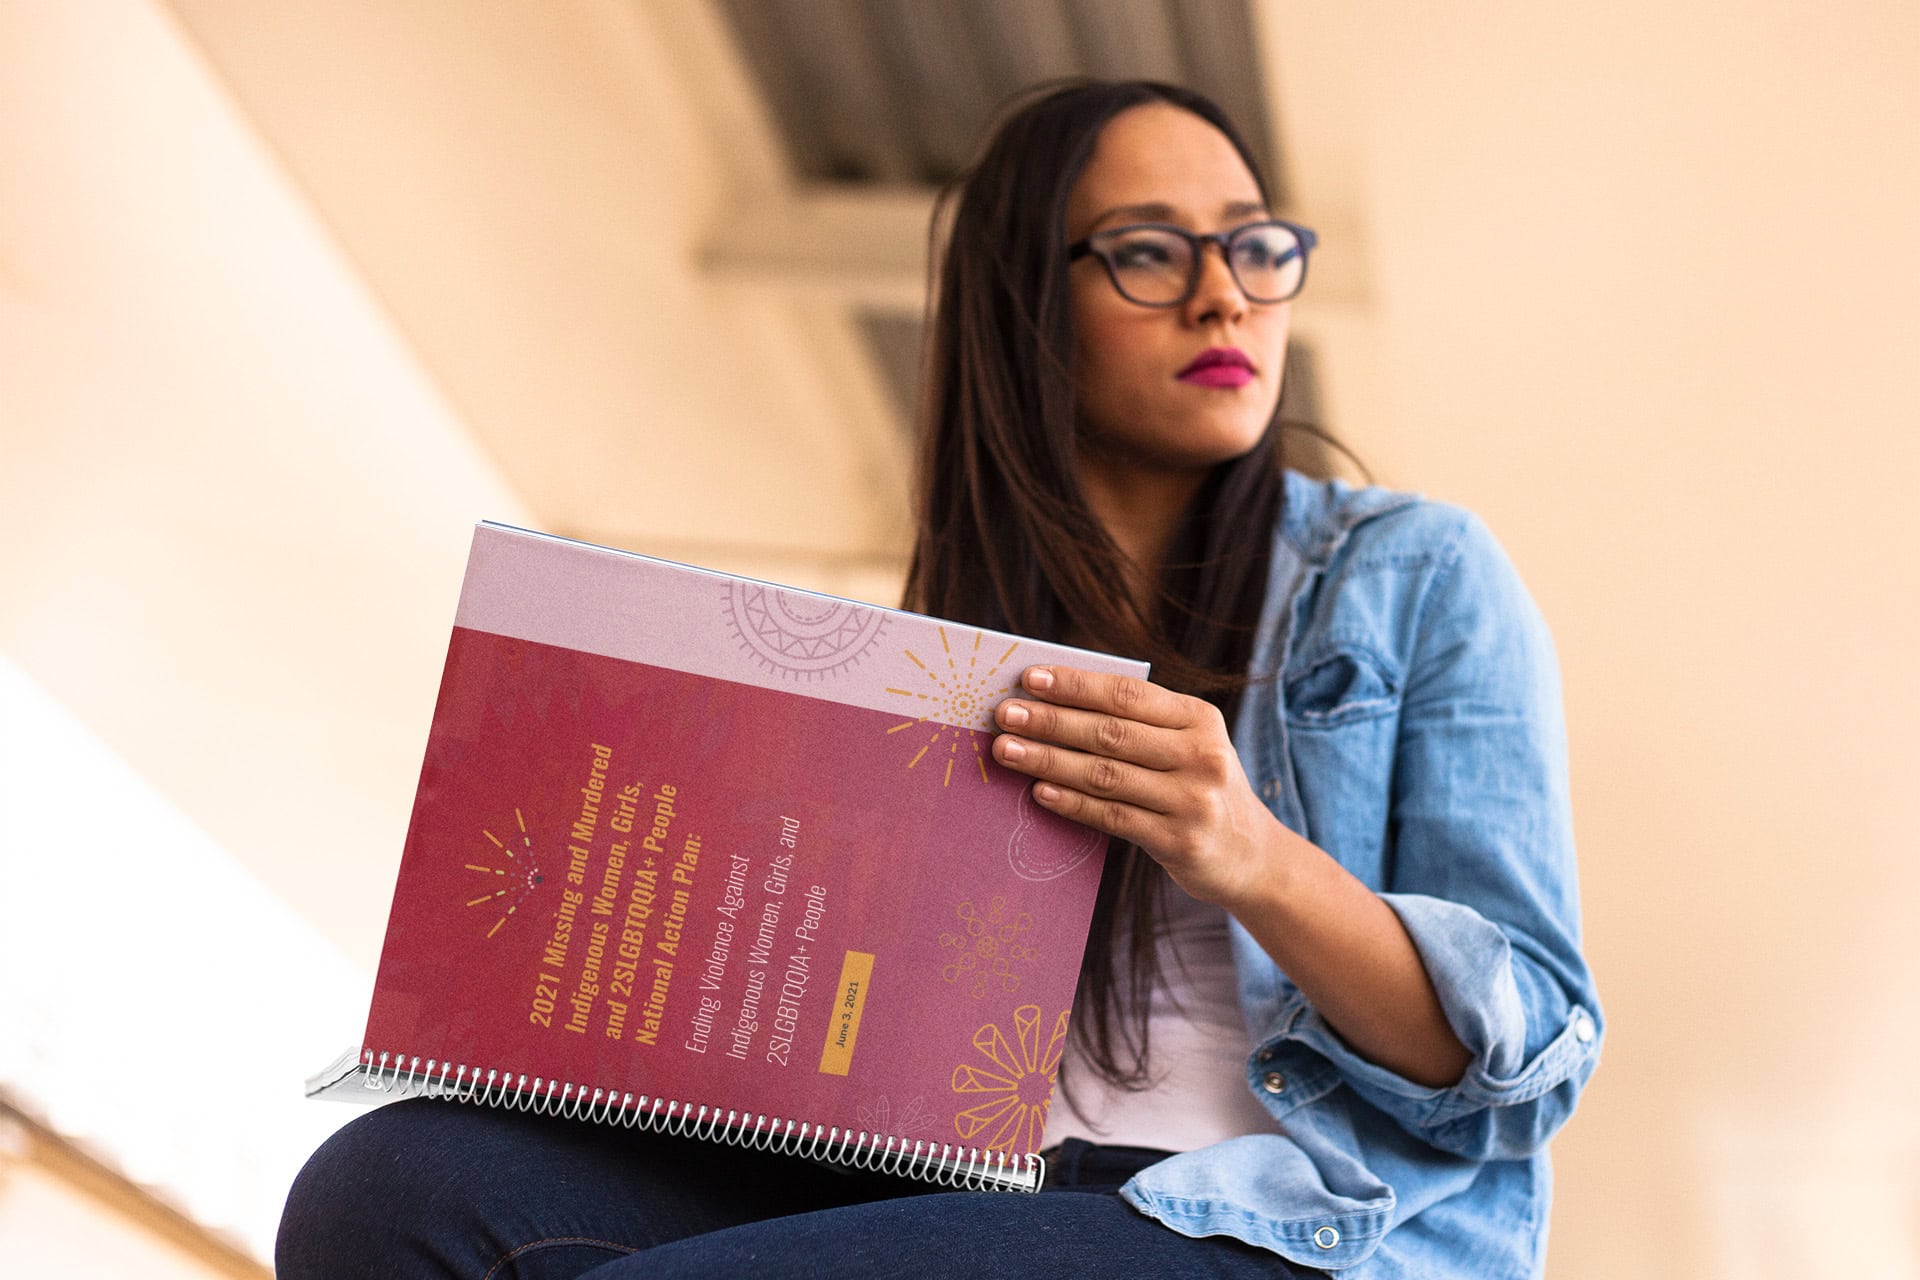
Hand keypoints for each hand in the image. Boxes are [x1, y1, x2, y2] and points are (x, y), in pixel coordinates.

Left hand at [990, 664, 1281, 907]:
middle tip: (1004, 713)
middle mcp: (1201, 756)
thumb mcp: (1187, 745)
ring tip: (1007, 750)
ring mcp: (1193, 801)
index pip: (1128, 695)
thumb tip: (1053, 702)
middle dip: (1052, 721)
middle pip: (1112, 733)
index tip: (1029, 678)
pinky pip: (1112, 817)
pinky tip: (1038, 791)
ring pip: (1106, 775)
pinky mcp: (1179, 842)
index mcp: (1200, 719)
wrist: (1251, 855)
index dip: (1076, 685)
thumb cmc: (1198, 787)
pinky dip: (1071, 803)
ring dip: (1049, 760)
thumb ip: (1137, 724)